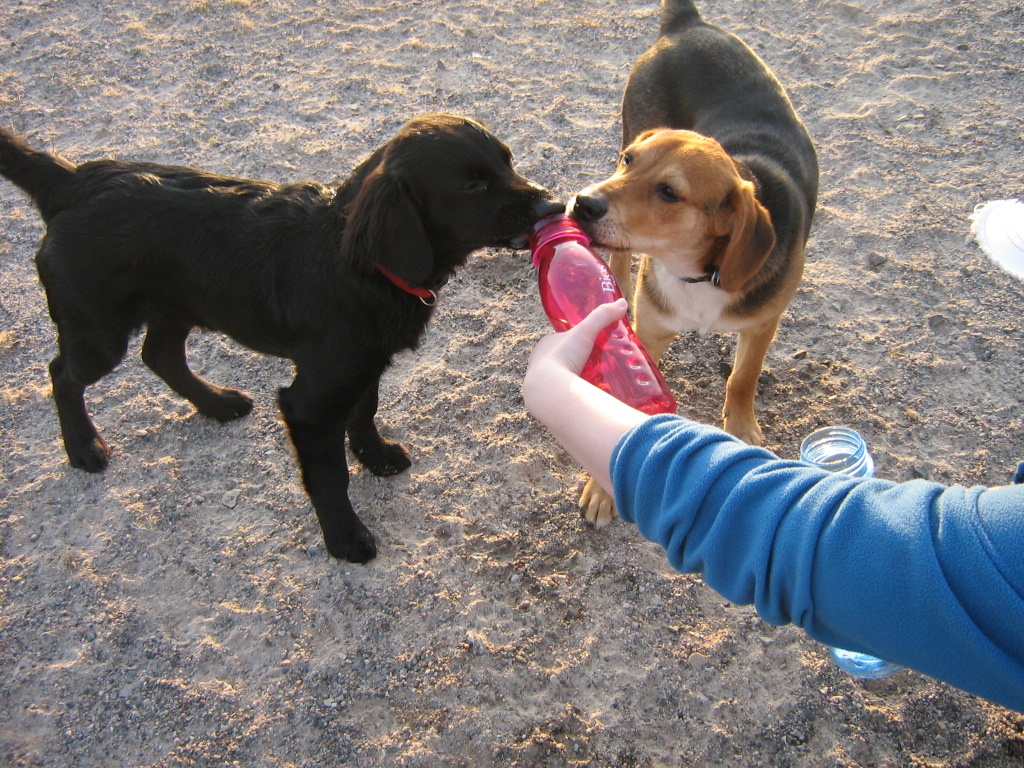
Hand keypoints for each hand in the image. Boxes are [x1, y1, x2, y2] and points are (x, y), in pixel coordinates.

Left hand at [523, 298, 645, 494]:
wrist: (549, 391)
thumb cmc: (563, 358)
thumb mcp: (584, 332)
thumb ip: (602, 317)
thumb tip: (622, 304)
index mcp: (543, 347)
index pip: (560, 341)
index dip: (575, 342)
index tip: (590, 346)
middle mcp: (537, 365)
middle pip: (561, 362)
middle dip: (576, 364)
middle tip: (596, 367)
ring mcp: (540, 386)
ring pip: (560, 381)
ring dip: (574, 382)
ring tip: (595, 385)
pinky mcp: (545, 403)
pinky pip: (561, 398)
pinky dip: (571, 397)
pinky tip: (586, 401)